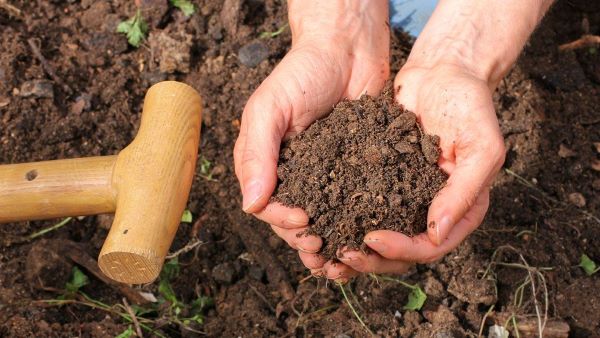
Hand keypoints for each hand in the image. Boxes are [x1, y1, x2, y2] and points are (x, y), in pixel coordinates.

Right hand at [233, 0, 389, 275]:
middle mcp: (293, 174)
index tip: (303, 222)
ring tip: (343, 261)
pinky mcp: (354, 172)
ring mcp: (324, 175)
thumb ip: (258, 154)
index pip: (268, 205)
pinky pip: (352, 205)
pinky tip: (364, 241)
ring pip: (323, 220)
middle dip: (306, 241)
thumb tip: (252, 206)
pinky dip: (355, 226)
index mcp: (266, 163)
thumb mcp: (270, 108)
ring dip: (330, 244)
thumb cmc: (302, 73)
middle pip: (293, 221)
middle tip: (324, 249)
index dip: (283, 221)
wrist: (348, 50)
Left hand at [322, 63, 505, 279]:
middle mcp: (432, 210)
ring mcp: (406, 196)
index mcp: (461, 210)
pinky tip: (320, 219)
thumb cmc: (469, 105)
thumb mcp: (481, 147)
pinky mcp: (382, 180)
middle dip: (371, 258)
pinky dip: (344, 217)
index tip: (371, 239)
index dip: (401, 249)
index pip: (430, 246)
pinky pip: (362, 205)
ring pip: (379, 235)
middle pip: (401, 251)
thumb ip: (464, 191)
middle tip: (340, 253)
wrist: (442, 71)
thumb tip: (436, 234)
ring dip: (354, 246)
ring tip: (324, 249)